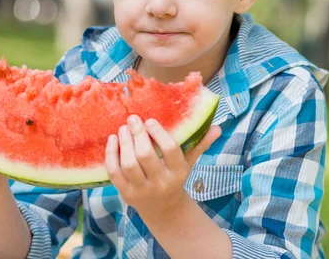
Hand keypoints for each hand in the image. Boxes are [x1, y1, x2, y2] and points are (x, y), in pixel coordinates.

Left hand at [105, 115, 220, 219]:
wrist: (163, 209)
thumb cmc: (175, 177)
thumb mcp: (189, 163)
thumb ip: (200, 144)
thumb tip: (217, 127)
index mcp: (178, 173)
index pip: (170, 150)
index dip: (158, 133)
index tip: (149, 121)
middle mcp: (161, 183)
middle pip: (145, 155)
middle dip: (137, 134)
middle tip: (133, 119)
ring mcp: (142, 190)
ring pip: (129, 164)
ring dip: (124, 143)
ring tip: (123, 128)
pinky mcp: (126, 194)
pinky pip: (114, 173)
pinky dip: (111, 155)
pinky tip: (112, 140)